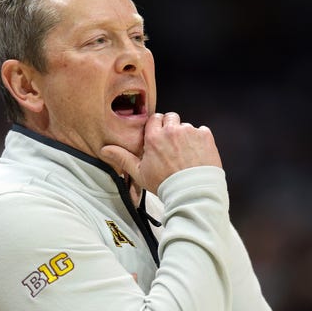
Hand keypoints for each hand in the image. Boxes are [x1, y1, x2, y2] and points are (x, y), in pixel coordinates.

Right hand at [101, 112, 220, 193]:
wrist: (192, 193)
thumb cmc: (167, 185)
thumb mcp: (140, 173)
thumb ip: (123, 158)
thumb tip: (105, 150)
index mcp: (154, 137)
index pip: (154, 118)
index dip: (157, 127)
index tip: (159, 137)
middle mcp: (172, 130)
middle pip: (171, 117)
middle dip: (171, 127)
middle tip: (172, 145)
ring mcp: (190, 132)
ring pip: (186, 126)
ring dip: (185, 135)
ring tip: (185, 154)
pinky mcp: (206, 136)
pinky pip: (202, 131)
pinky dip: (200, 140)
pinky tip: (197, 154)